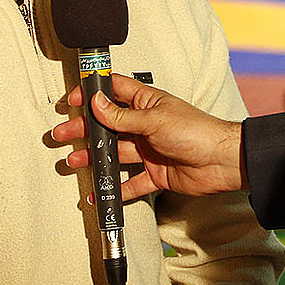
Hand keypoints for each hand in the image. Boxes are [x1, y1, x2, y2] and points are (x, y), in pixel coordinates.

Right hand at [51, 73, 244, 200]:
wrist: (222, 162)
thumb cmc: (197, 131)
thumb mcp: (155, 120)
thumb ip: (123, 116)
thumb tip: (97, 102)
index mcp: (148, 104)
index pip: (116, 91)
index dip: (93, 92)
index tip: (72, 100)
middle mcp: (146, 126)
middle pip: (109, 126)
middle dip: (85, 130)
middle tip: (62, 135)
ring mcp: (149, 150)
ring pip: (115, 154)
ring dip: (94, 158)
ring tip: (73, 163)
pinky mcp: (155, 174)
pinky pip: (130, 183)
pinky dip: (114, 190)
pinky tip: (98, 193)